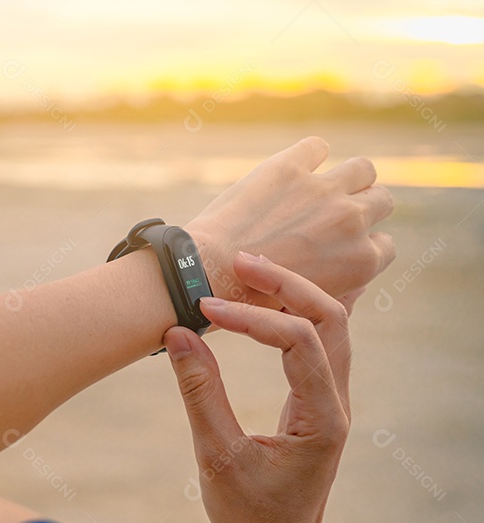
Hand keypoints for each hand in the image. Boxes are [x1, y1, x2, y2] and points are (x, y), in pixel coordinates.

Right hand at [162, 252, 363, 522]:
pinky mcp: (319, 402)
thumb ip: (199, 393)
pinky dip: (294, 314)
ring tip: (248, 272)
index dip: (251, 318)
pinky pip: (320, 342)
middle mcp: (337, 403)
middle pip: (332, 317)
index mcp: (321, 419)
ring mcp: (333, 401)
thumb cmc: (248, 515)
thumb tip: (178, 333)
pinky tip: (265, 301)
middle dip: (287, 283)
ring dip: (294, 293)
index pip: (298, 341)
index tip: (204, 310)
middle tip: (240, 262)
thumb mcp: (215, 456)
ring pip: (331, 325)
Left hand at [186, 136, 394, 307]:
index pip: (385, 245)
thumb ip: (338, 290)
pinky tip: (290, 171)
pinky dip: (308, 155)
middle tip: (331, 215)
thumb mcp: (308, 307)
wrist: (206, 276)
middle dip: (362, 207)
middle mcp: (352, 221)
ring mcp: (324, 190)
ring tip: (318, 188)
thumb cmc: (248, 301)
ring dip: (347, 176)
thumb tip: (356, 282)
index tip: (341, 246)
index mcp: (361, 262)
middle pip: (381, 201)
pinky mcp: (290, 167)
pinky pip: (316, 147)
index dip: (362, 244)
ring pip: (362, 168)